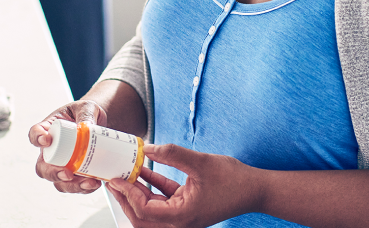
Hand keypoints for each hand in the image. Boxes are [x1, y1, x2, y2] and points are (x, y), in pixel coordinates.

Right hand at [29, 100, 107, 193]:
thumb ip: (86, 115)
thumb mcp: (87, 107)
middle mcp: (51, 150)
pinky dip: (82, 188)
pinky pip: (73, 185)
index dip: (37, 138)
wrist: (97, 121)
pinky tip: (94, 183)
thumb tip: (88, 128)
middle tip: (68, 174)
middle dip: (53, 174)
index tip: (46, 140)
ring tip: (87, 183)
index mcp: (49, 129)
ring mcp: (60, 163)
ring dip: (71, 186)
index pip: (35, 134)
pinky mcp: (73, 172)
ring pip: (57, 181)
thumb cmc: (86, 112)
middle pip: (42, 167)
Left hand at [107, 144, 261, 227]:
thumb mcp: (200, 162)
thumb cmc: (233, 180)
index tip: (116, 178)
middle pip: (141, 217)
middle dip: (126, 198)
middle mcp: (179, 223)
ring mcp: (183, 218)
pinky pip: (163, 201)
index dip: (127, 193)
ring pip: (150, 210)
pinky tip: (145, 170)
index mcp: (181, 217)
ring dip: (138, 193)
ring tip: (126, 173)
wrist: (254, 189)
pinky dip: (153, 188)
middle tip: (114, 180)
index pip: (143, 209)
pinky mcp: (187, 209)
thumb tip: (148, 148)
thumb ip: (172, 154)